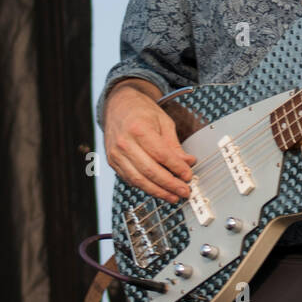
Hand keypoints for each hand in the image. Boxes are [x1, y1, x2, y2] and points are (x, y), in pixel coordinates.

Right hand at [103, 80, 197, 203]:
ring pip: (138, 180)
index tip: (188, 175)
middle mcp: (124, 143)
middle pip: (150, 171)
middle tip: (184, 191)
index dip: (177, 168)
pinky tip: (158, 190)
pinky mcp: (112, 162)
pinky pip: (130, 179)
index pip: (161, 155)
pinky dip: (145, 187)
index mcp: (138, 129)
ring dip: (158, 191)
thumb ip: (174, 145)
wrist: (118, 105)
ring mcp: (116, 154)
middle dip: (170, 184)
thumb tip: (187, 162)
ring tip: (173, 196)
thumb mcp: (163, 122)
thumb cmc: (141, 111)